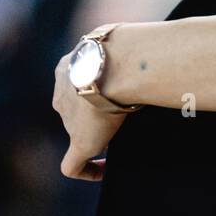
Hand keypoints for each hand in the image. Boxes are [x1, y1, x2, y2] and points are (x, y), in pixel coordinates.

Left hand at [53, 53, 128, 180]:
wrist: (114, 66)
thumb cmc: (124, 50)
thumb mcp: (120, 45)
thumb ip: (125, 54)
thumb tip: (153, 55)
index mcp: (67, 68)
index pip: (75, 83)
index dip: (89, 92)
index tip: (105, 96)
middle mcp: (62, 93)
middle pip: (75, 107)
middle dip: (92, 111)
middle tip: (118, 110)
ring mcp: (68, 119)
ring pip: (76, 128)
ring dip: (94, 130)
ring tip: (118, 131)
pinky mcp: (79, 142)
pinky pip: (73, 166)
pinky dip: (87, 171)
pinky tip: (103, 170)